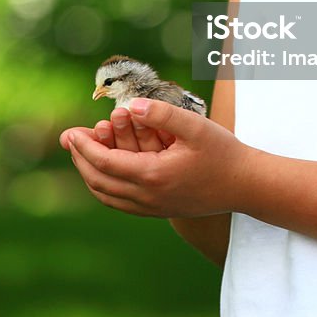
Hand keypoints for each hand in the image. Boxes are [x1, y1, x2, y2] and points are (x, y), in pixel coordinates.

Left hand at [59, 99, 250, 217]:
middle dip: (80, 159)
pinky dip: (105, 187)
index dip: (84, 147)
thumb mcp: (195, 126)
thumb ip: (161, 114)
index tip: (71, 132)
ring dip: (90, 174)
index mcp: (153, 175)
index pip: (104, 163)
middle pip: (99, 182)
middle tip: (70, 139)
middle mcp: (148, 197)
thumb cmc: (222, 152)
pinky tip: (106, 172)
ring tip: (83, 154)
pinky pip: (121, 203)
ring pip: (107, 196)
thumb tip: (129, 106)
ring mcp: (153, 207)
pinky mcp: (160, 210)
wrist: (246, 185)